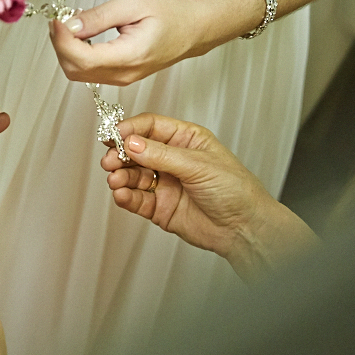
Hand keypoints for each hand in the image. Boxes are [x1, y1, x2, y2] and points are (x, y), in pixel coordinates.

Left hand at [48, 0, 213, 84]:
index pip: (81, 58)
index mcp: (129, 56)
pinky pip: (89, 72)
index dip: (62, 40)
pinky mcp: (121, 76)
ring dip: (67, 50)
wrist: (194, 29)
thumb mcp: (133, 4)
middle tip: (61, 18)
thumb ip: (99, 17)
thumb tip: (69, 25)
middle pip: (74, 70)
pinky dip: (77, 55)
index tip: (57, 19)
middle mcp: (124, 74)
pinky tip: (82, 35)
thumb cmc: (171, 14)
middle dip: (60, 45)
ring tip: (72, 23)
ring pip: (78, 73)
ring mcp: (122, 79)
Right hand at [101, 113, 316, 280]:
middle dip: (120, 154)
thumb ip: (162, 154)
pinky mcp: (159, 207)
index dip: (130, 129)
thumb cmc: (235, 190)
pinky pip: (136, 199)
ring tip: (116, 180)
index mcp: (185, 140)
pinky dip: (126, 196)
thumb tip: (132, 143)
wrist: (244, 228)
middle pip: (136, 151)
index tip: (114, 135)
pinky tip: (122, 194)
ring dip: (121, 176)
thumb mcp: (198, 165)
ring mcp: (165, 184)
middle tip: (110, 160)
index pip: (151, 127)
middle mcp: (172, 160)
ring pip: (133, 175)